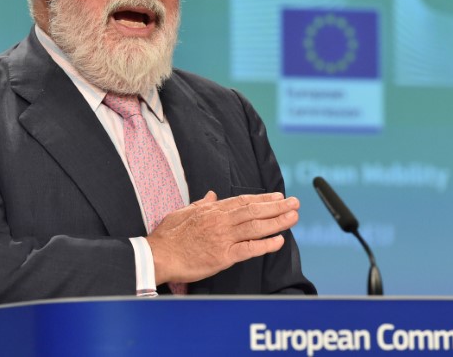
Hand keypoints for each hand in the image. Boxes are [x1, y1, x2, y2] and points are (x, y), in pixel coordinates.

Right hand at [145, 191, 299, 285]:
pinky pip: (249, 249)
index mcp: (212, 210)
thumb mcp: (183, 212)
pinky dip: (265, 245)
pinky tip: (279, 241)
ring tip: (293, 217)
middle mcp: (221, 221)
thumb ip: (200, 204)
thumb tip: (211, 195)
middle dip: (277, 207)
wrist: (158, 256)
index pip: (244, 201)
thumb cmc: (168, 236)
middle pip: (254, 211)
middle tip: (295, 203)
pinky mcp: (223, 256)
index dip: (263, 198)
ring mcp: (223, 238)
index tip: (278, 196)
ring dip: (277, 222)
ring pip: (256, 227)